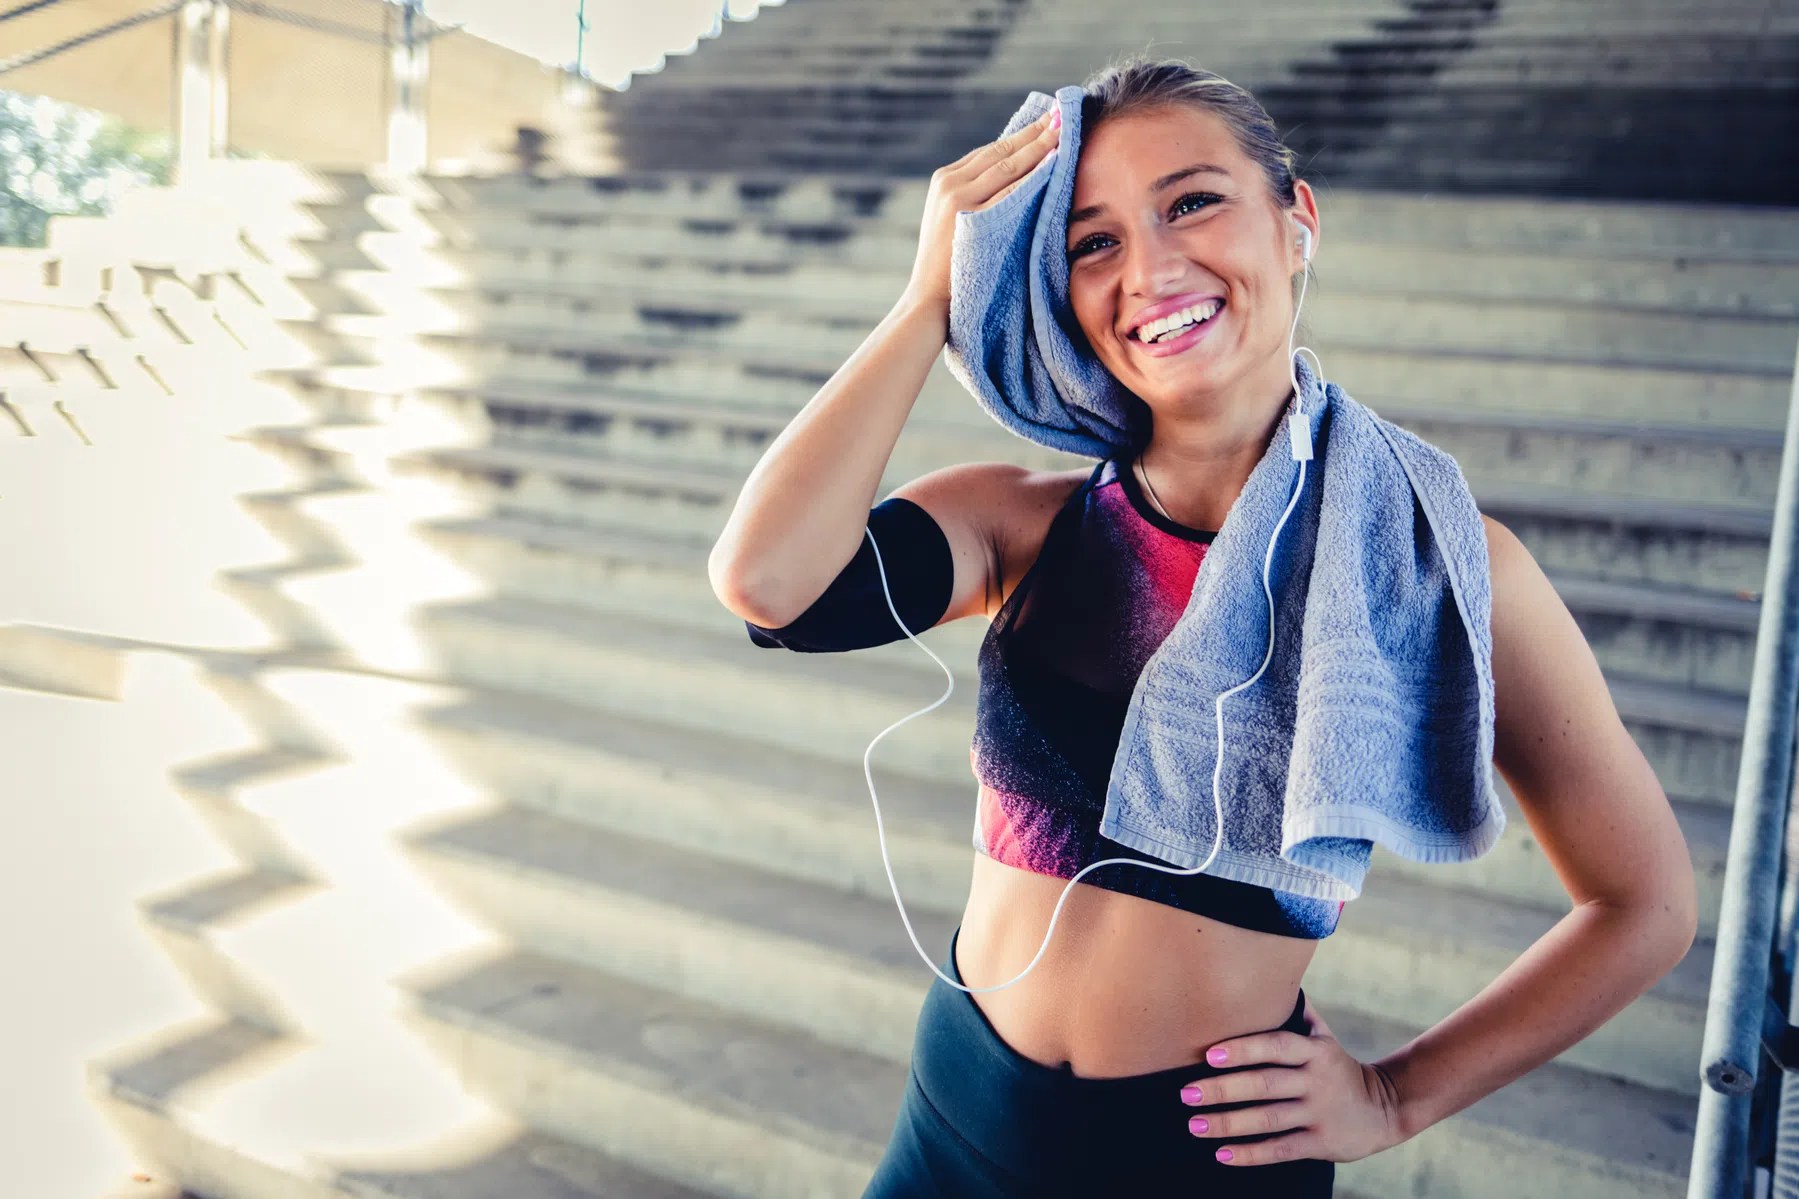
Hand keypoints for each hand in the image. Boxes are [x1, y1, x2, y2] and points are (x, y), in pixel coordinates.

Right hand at [901, 105, 1060, 316]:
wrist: (928, 299)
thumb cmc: (949, 266)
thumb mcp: (954, 221)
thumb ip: (975, 197)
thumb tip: (1013, 178)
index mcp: (944, 180)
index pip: (989, 151)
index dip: (1020, 134)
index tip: (1046, 120)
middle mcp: (950, 184)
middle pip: (1000, 150)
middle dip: (1034, 131)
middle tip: (1062, 113)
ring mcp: (959, 200)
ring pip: (1007, 164)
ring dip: (1038, 144)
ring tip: (1064, 129)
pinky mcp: (972, 218)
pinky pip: (1011, 190)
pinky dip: (1033, 172)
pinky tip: (1053, 159)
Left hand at [1179, 995, 1405, 1165]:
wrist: (1384, 1108)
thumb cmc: (1337, 1066)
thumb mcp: (1325, 1036)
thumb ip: (1297, 1013)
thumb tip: (1265, 975)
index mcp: (1315, 1050)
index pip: (1276, 1045)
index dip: (1244, 1049)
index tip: (1209, 1054)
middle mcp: (1317, 1081)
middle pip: (1265, 1084)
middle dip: (1222, 1090)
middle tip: (1186, 1094)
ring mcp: (1320, 1114)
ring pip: (1269, 1119)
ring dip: (1228, 1124)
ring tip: (1194, 1125)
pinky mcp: (1322, 1144)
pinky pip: (1281, 1150)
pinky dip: (1251, 1154)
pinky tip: (1222, 1154)